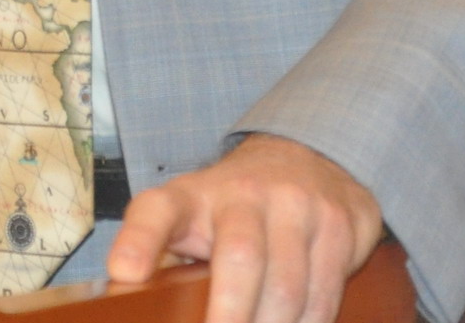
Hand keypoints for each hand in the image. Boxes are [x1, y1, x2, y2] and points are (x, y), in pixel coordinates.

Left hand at [104, 134, 384, 322]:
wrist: (304, 157)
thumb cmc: (229, 208)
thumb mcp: (188, 219)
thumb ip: (164, 259)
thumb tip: (136, 302)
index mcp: (190, 197)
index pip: (156, 212)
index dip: (139, 241)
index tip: (124, 271)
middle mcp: (243, 192)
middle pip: (238, 258)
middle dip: (231, 314)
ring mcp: (297, 203)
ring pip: (288, 286)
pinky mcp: (340, 221)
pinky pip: (325, 291)